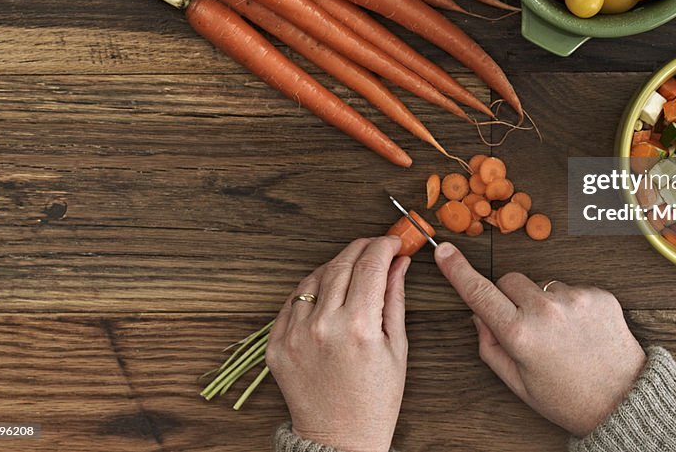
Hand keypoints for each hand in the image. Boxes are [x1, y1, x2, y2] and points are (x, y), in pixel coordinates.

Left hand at [267, 236, 409, 451]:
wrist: (339, 439)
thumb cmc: (374, 400)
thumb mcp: (396, 347)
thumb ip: (394, 298)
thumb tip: (398, 262)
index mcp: (360, 327)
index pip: (371, 265)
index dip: (384, 246)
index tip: (393, 242)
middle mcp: (324, 326)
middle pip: (342, 264)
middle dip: (362, 248)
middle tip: (375, 246)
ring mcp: (295, 334)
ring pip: (315, 277)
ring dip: (336, 266)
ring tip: (352, 271)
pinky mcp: (277, 344)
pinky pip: (293, 301)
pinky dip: (311, 290)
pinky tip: (327, 294)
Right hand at [434, 242, 644, 436]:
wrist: (624, 400)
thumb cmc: (569, 398)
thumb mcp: (519, 383)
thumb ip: (491, 347)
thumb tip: (480, 315)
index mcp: (520, 335)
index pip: (480, 293)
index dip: (458, 271)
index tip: (445, 251)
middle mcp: (545, 311)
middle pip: (510, 280)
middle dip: (509, 296)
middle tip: (525, 326)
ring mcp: (574, 298)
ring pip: (541, 284)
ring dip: (543, 302)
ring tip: (561, 335)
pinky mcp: (598, 294)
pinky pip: (571, 288)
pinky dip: (570, 304)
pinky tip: (581, 330)